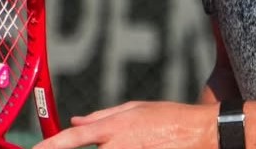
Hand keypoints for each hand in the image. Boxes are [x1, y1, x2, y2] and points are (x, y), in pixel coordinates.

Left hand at [33, 101, 215, 148]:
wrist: (203, 134)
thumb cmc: (170, 118)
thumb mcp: (136, 109)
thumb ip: (103, 116)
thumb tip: (76, 119)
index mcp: (114, 126)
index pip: (74, 137)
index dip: (52, 145)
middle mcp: (118, 145)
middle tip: (77, 146)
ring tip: (128, 142)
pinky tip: (137, 147)